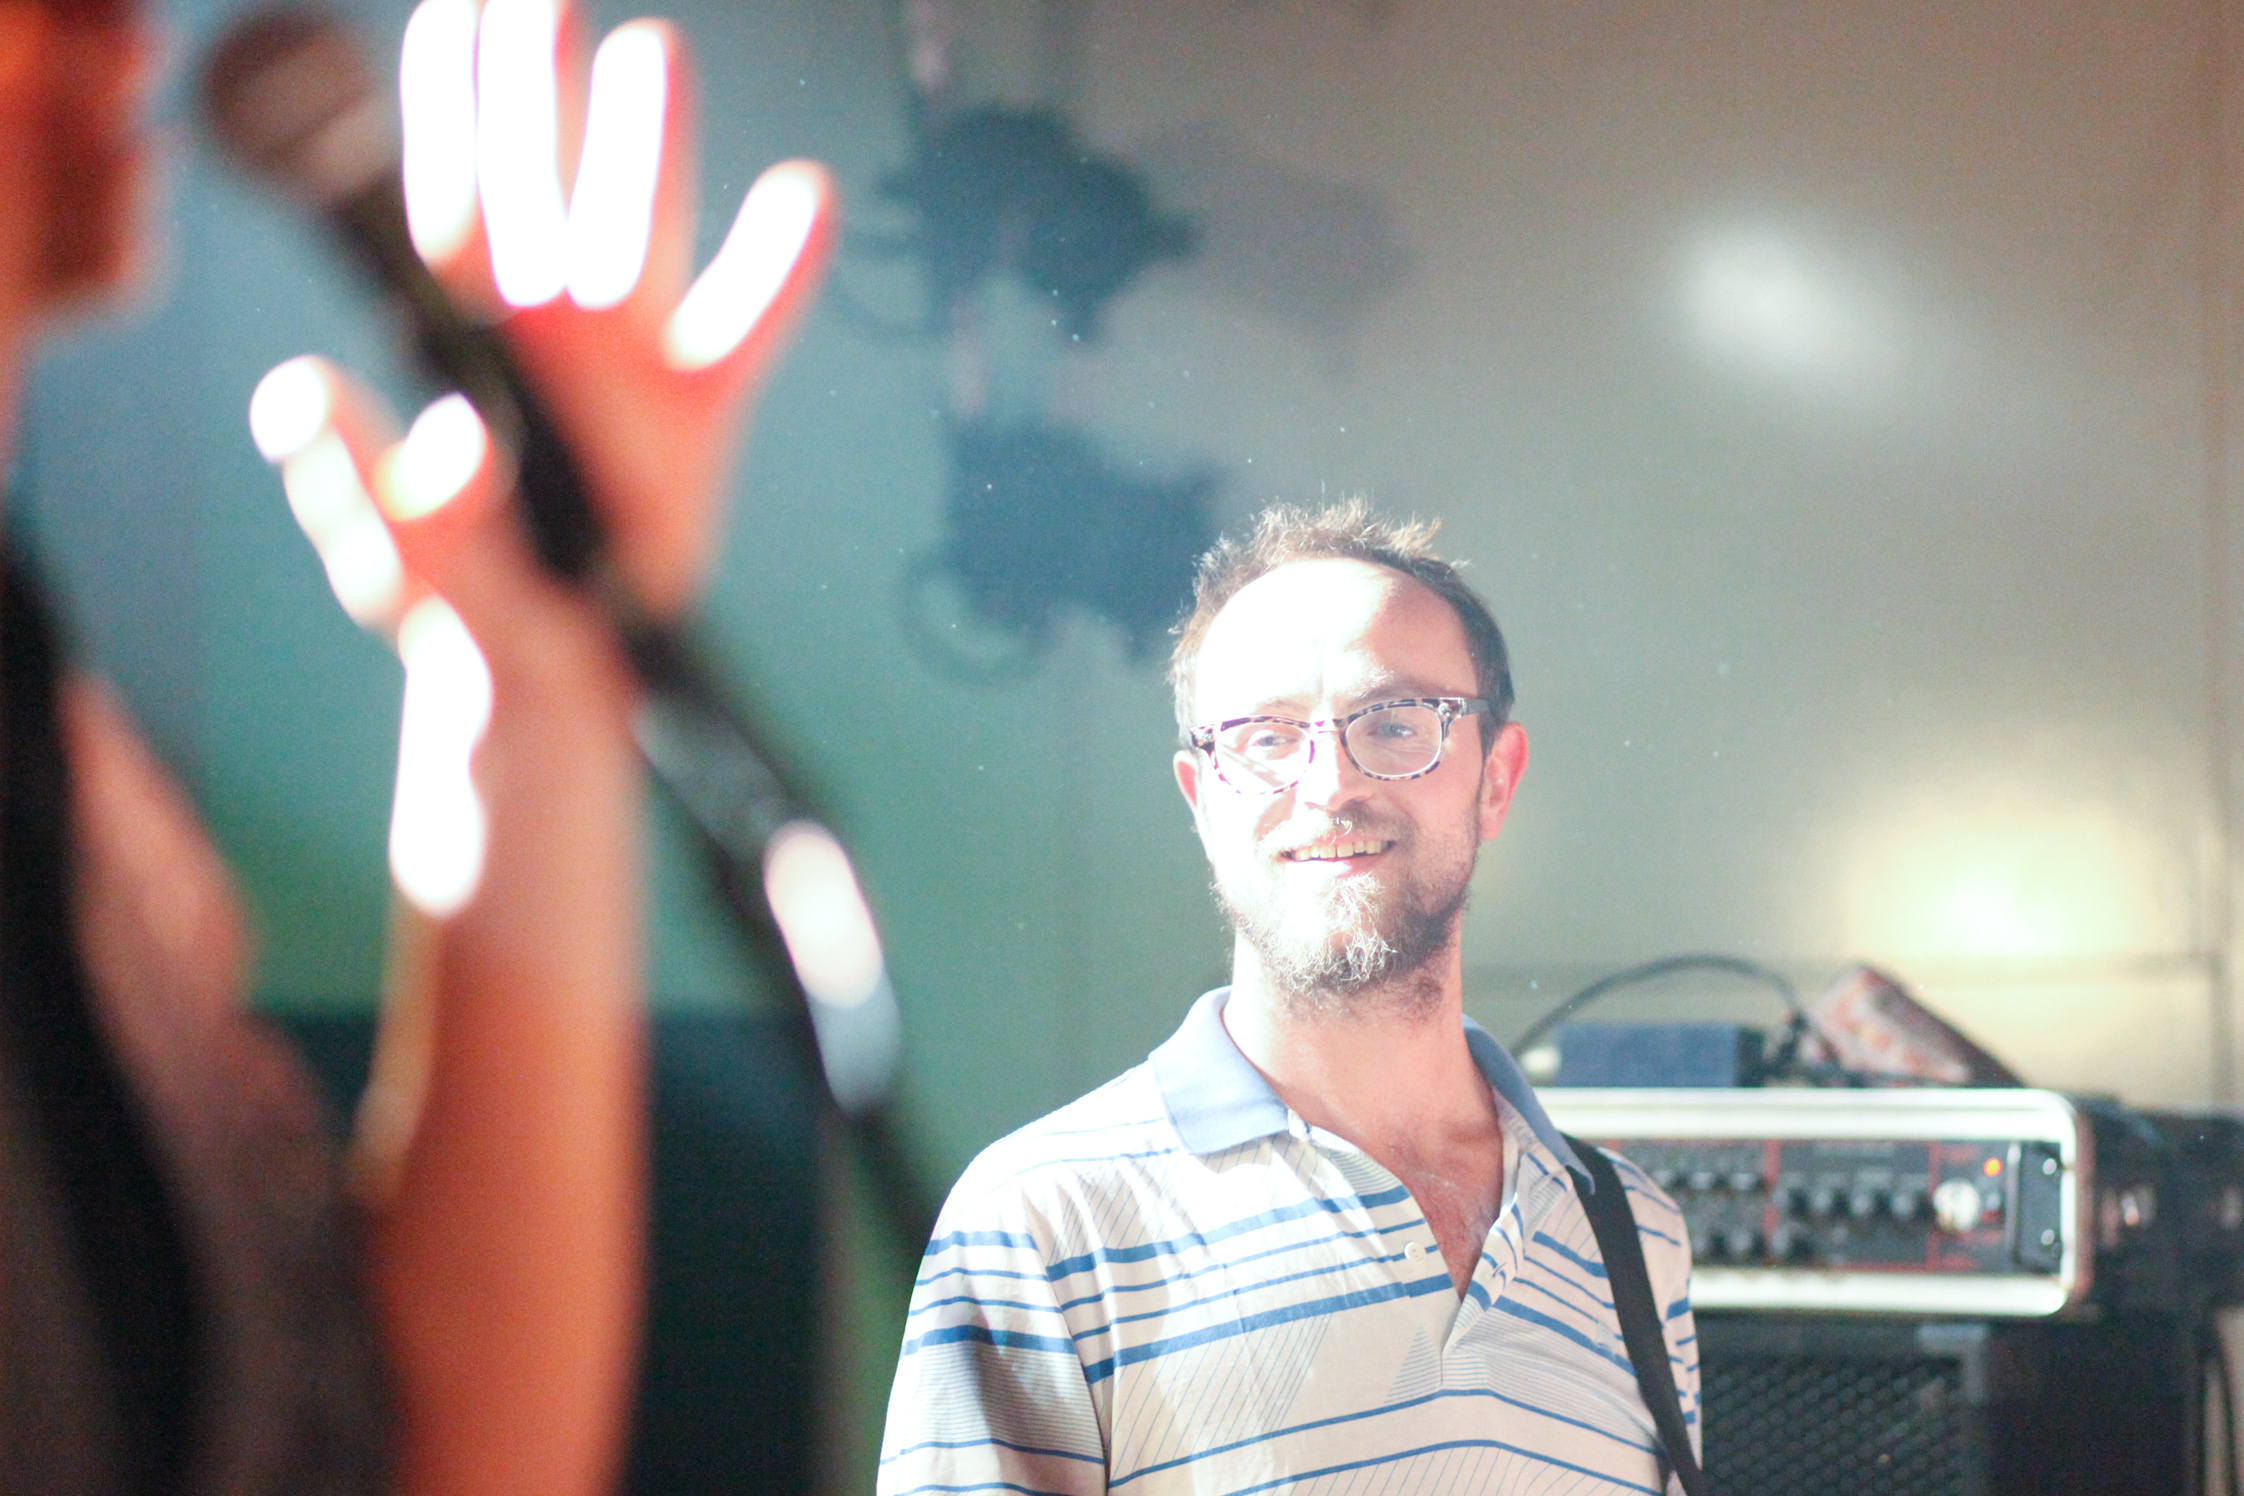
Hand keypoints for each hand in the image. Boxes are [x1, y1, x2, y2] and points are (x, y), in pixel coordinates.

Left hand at [251, 0, 837, 667]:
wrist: (557, 682)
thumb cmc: (459, 615)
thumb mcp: (392, 560)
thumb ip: (360, 485)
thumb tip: (363, 409)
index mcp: (456, 339)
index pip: (448, 196)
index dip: (449, 105)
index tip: (461, 12)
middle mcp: (541, 328)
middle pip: (541, 180)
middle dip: (541, 83)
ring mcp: (624, 362)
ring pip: (637, 229)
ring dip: (644, 147)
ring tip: (652, 53)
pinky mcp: (698, 416)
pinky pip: (745, 327)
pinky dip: (779, 269)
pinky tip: (806, 197)